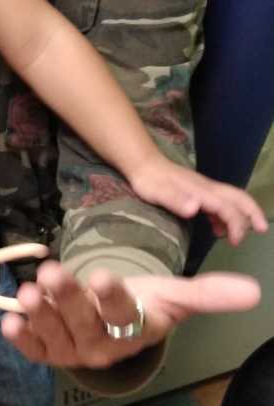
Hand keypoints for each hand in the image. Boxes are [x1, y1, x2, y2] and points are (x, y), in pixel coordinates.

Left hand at [1, 259, 261, 369]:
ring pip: (55, 333)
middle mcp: (103, 346)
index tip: (103, 275)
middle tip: (53, 274)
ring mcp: (73, 350)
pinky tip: (8, 322)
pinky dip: (21, 338)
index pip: (124, 315)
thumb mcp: (174, 295)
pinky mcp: (48, 350)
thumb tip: (255, 291)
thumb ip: (208, 293)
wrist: (115, 321)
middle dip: (68, 299)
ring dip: (40, 314)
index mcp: (134, 331)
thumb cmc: (144, 304)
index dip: (112, 297)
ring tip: (28, 291)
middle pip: (84, 323)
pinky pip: (34, 348)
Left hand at [128, 157, 267, 245]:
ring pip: (231, 200)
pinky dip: (223, 217)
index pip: (227, 207)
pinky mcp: (197, 192)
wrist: (143, 164)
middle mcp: (207, 189)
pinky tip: (217, 230)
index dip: (236, 223)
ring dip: (240, 216)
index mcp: (201, 191)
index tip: (235, 241)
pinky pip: (218, 204)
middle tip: (262, 230)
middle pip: (239, 198)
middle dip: (252, 213)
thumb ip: (176, 200)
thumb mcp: (158, 192)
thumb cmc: (149, 180)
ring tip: (237, 237)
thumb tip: (195, 208)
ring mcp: (203, 190)